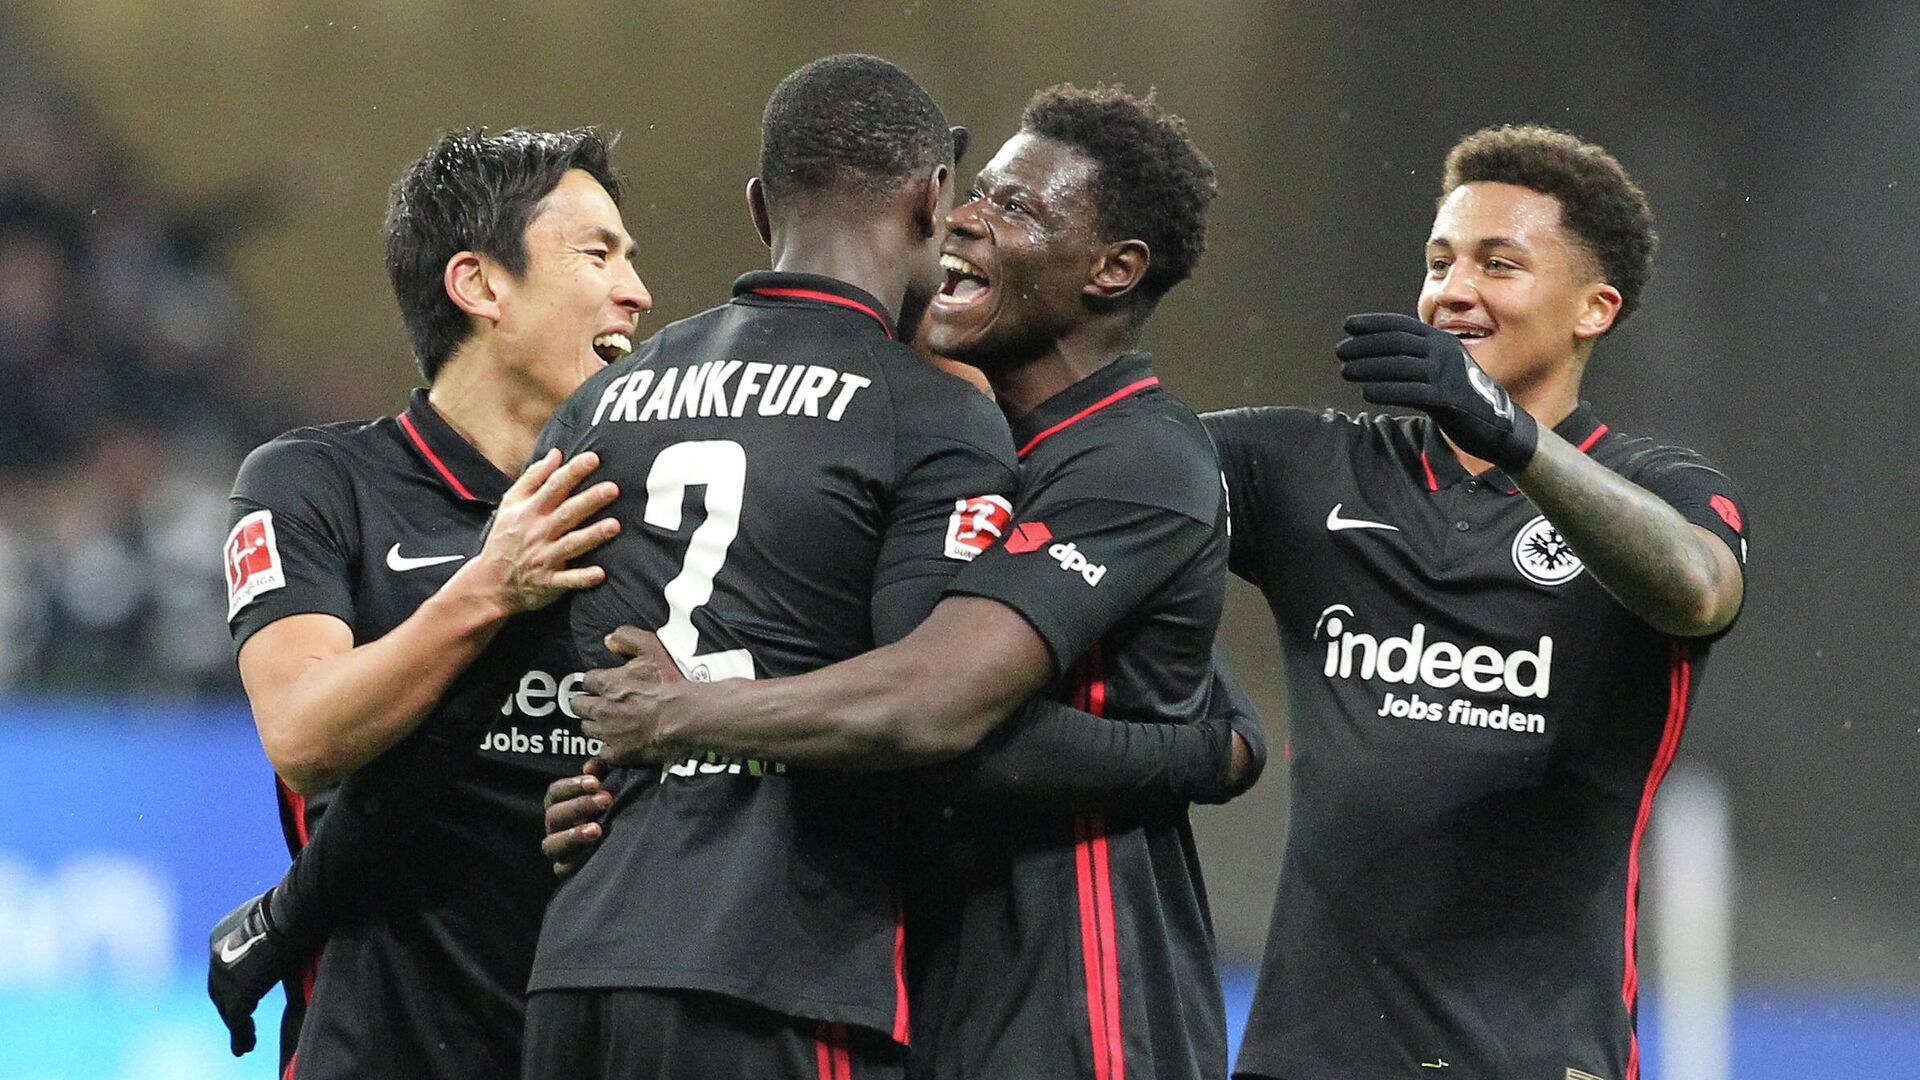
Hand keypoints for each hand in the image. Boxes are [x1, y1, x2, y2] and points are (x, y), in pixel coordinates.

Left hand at [207, 890, 296, 1055]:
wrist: (295, 910)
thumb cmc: (297, 904)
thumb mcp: (276, 916)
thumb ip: (273, 929)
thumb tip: (292, 926)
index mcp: (221, 934)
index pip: (223, 966)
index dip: (233, 983)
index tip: (246, 995)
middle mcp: (215, 954)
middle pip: (219, 989)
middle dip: (230, 1007)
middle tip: (242, 1024)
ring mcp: (224, 976)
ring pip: (227, 1008)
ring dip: (237, 1026)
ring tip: (247, 1042)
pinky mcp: (238, 994)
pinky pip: (237, 1021)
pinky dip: (241, 1036)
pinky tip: (247, 1046)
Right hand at [466, 449, 620, 614]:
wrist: (489, 582)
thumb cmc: (505, 538)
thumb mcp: (511, 503)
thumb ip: (534, 477)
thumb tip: (556, 453)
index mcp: (530, 511)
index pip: (554, 486)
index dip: (573, 472)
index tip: (593, 458)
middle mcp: (538, 532)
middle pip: (567, 513)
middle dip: (589, 501)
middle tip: (613, 488)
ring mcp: (543, 558)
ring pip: (571, 544)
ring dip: (592, 536)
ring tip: (615, 526)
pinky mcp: (548, 582)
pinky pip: (567, 580)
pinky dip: (582, 578)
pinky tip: (600, 574)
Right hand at [542, 757, 613, 876]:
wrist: (626, 843)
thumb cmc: (612, 809)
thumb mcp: (608, 788)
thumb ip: (600, 773)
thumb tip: (592, 765)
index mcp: (560, 804)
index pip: (555, 792)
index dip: (572, 786)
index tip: (595, 781)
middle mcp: (555, 827)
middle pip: (553, 816)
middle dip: (578, 806)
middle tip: (605, 800)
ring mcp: (559, 850)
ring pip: (552, 845)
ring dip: (573, 836)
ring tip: (597, 830)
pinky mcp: (567, 870)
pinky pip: (562, 869)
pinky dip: (576, 861)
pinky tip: (594, 852)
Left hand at [572, 626, 688, 765]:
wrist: (685, 717)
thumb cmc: (670, 684)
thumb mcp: (652, 648)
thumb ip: (627, 638)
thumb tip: (610, 640)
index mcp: (607, 683)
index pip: (586, 680)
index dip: (595, 682)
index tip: (602, 685)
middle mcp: (602, 708)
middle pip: (579, 706)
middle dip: (588, 703)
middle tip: (601, 704)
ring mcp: (608, 733)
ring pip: (587, 729)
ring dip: (596, 725)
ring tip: (610, 723)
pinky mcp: (618, 753)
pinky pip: (602, 752)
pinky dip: (608, 748)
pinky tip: (619, 743)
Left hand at [1336, 312, 1538, 470]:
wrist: (1496, 425)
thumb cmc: (1461, 395)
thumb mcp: (1440, 367)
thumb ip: (1416, 357)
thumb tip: (1376, 350)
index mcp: (1441, 340)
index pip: (1401, 325)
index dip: (1373, 323)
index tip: (1348, 326)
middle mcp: (1443, 352)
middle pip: (1395, 343)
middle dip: (1364, 345)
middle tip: (1340, 351)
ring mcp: (1446, 374)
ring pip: (1398, 366)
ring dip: (1368, 367)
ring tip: (1345, 371)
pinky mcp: (1447, 399)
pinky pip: (1409, 392)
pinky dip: (1385, 390)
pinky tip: (1366, 392)